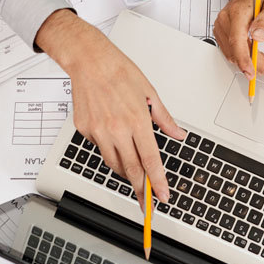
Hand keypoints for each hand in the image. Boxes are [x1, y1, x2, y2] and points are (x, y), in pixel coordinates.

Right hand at [35, 9, 183, 207]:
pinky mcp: (84, 130)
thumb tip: (179, 135)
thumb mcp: (150, 93)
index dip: (157, 182)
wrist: (89, 61)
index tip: (162, 197)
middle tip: (146, 203)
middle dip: (140, 189)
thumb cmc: (120, 72)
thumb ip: (165, 119)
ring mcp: (98, 131)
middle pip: (131, 169)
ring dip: (125, 172)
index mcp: (137, 121)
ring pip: (113, 164)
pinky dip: (108, 149)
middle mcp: (117, 129)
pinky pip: (99, 148)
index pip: (151, 160)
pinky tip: (112, 138)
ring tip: (133, 174)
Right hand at [212, 0, 263, 77]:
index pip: (237, 40)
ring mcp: (221, 27)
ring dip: (249, 61)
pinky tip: (254, 53)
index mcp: (237, 12)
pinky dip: (243, 57)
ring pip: (232, 54)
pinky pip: (230, 51)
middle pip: (235, 51)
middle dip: (253, 64)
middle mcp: (225, 20)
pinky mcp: (221, 33)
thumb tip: (259, 36)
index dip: (244, 60)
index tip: (252, 72)